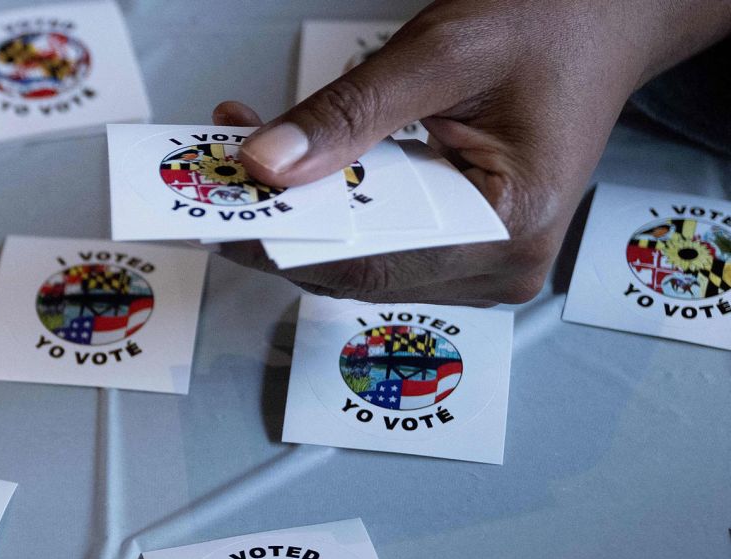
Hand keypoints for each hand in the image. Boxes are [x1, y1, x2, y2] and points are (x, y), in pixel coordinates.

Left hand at [213, 0, 730, 305]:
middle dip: (279, 223)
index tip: (217, 211)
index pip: (368, 262)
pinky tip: (293, 163)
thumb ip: (351, 111)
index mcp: (509, 229)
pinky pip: (376, 241)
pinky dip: (328, 205)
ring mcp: (482, 264)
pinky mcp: (462, 247)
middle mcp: (499, 266)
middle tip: (214, 173)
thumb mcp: (443, 51)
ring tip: (243, 156)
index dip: (283, 241)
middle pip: (355, 269)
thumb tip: (268, 163)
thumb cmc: (553, 23)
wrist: (609, 16)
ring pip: (357, 260)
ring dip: (296, 213)